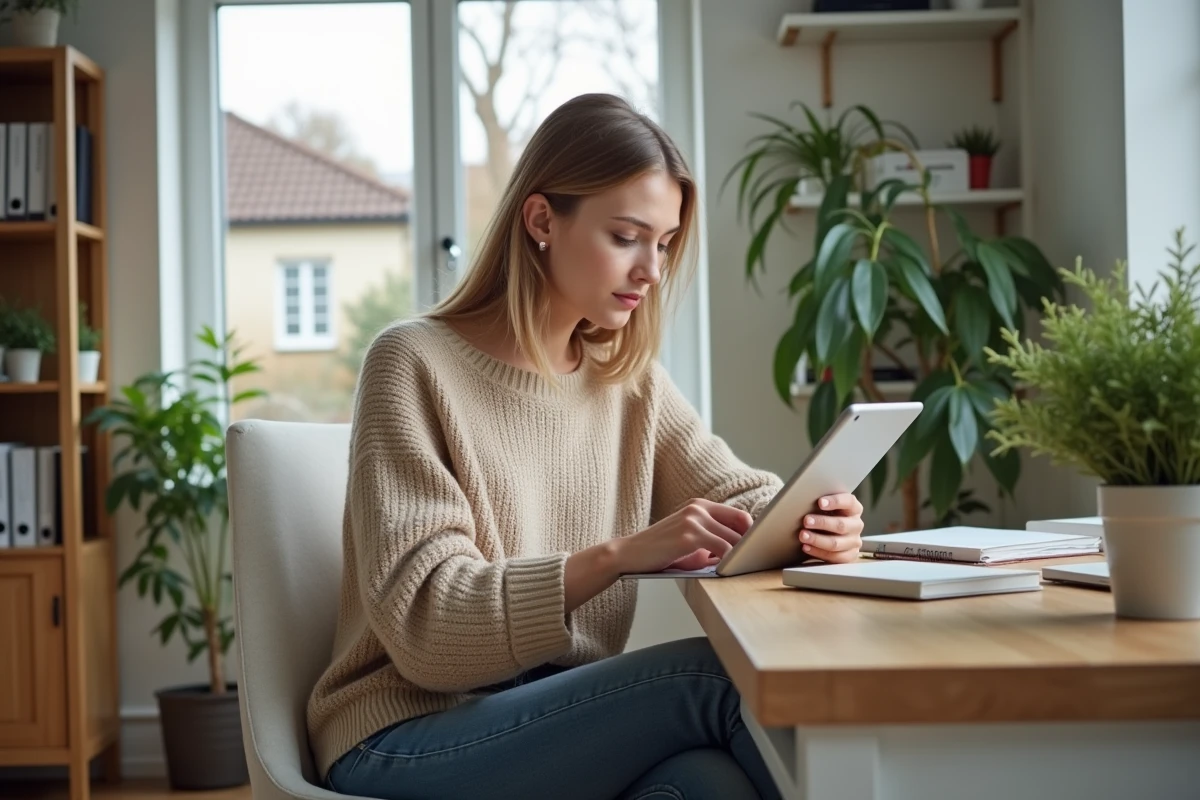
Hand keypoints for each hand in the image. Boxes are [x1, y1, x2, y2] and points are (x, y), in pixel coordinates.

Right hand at [616, 498, 751, 573]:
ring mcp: (693, 520)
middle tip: (754, 563)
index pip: (740, 515)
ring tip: (742, 569)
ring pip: (734, 539)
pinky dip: (729, 561)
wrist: (630, 554)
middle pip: (742, 526)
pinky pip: (723, 549)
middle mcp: (698, 508)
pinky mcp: (689, 536)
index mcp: (700, 505)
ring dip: (741, 556)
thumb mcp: (691, 541)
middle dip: (750, 547)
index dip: (752, 534)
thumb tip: (742, 553)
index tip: (756, 550)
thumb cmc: (661, 552)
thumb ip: (714, 541)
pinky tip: (727, 570)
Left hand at [798, 492, 863, 563]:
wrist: (829, 532)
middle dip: (822, 523)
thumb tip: (804, 499)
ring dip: (817, 540)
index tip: (820, 502)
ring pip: (836, 543)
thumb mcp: (826, 507)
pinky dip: (819, 552)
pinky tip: (806, 547)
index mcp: (854, 508)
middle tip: (806, 521)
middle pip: (841, 525)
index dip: (835, 502)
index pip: (849, 502)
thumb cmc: (825, 514)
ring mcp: (854, 541)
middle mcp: (856, 525)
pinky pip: (834, 557)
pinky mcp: (850, 555)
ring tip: (803, 536)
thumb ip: (821, 503)